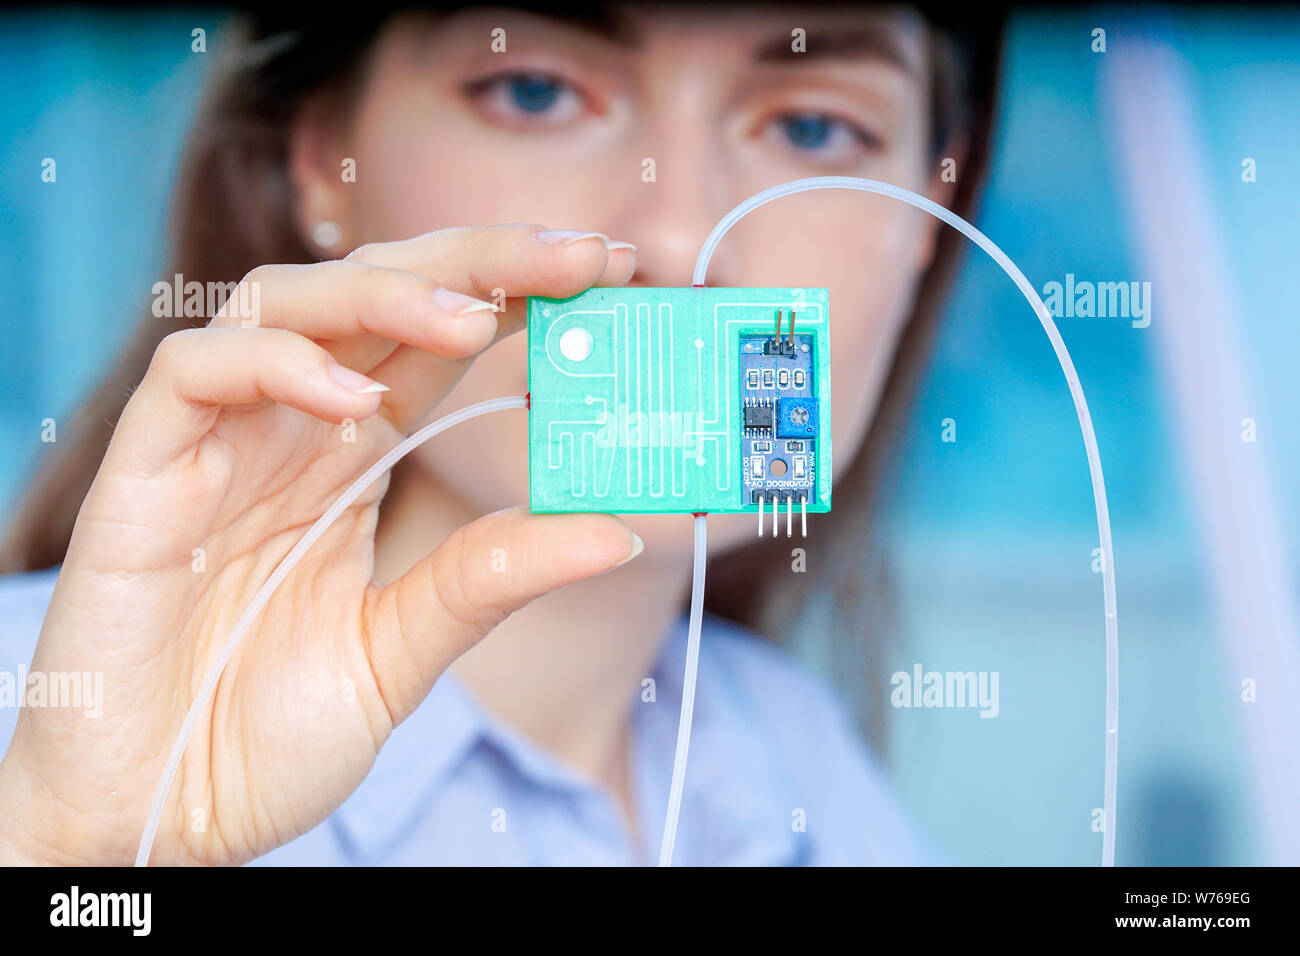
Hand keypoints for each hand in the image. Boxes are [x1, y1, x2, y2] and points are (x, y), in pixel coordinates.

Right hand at [0, 224, 639, 865]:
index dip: (517, 288)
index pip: (438, 334)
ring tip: (475, 317)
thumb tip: (617, 533)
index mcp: (354, 455)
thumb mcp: (403, 649)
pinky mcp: (142, 475)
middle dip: (478, 258)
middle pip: (375, 288)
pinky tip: (352, 400)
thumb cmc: (263, 731)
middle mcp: (289, 429)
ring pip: (282, 301)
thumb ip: (490, 580)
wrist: (156, 815)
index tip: (609, 268)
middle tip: (580, 255)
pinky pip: (194, 372)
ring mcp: (215, 442)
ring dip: (383, 290)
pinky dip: (275, 365)